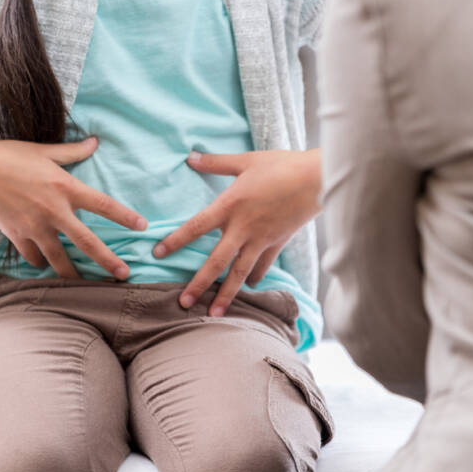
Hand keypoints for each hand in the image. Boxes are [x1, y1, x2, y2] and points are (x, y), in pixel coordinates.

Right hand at [0, 135, 146, 279]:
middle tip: (124, 275)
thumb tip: (96, 142)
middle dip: (107, 261)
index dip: (124, 216)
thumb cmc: (9, 155)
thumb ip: (73, 151)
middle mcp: (53, 211)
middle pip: (86, 242)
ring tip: (87, 285)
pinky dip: (41, 263)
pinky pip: (34, 257)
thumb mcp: (44, 151)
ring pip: (59, 259)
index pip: (102, 204)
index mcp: (64, 187)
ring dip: (75, 274)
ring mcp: (34, 227)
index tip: (143, 226)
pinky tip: (46, 267)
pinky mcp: (16, 237)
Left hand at [152, 149, 321, 315]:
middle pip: (216, 262)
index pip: (196, 227)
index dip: (175, 241)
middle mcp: (242, 228)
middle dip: (198, 284)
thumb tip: (191, 157)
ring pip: (239, 273)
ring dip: (225, 295)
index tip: (157, 255)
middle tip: (183, 304)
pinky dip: (254, 278)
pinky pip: (262, 266)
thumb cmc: (280, 166)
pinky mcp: (277, 243)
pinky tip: (248, 286)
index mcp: (230, 205)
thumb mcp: (246, 160)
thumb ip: (216, 162)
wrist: (316, 180)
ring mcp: (261, 240)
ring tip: (214, 314)